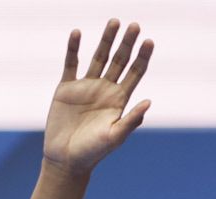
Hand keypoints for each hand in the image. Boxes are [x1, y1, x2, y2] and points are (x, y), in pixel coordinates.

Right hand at [43, 20, 154, 176]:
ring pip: (99, 57)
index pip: (135, 73)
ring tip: (114, 22)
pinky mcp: (66, 87)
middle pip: (119, 60)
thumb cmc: (93, 152)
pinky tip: (77, 33)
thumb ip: (131, 120)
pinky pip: (71, 63)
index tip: (149, 41)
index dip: (142, 57)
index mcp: (120, 100)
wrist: (66, 159)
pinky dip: (73, 48)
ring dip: (106, 40)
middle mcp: (105, 89)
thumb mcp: (115, 137)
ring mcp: (86, 86)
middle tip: (135, 25)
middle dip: (127, 43)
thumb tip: (149, 102)